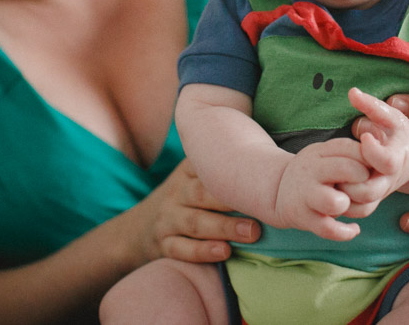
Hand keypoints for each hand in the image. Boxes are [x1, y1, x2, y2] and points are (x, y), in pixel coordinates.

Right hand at [131, 158, 259, 263]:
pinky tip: (224, 253)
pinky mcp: (163, 244)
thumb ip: (223, 164)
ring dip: (224, 228)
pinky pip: (181, 249)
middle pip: (201, 194)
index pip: (207, 166)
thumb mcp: (194, 175)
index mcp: (188, 171)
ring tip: (252, 233)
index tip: (258, 174)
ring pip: (195, 222)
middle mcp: (176, 192)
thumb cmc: (187, 198)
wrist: (139, 229)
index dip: (231, 170)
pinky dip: (202, 252)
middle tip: (262, 212)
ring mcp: (168, 219)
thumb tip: (269, 155)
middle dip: (231, 202)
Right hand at [273, 138, 371, 240]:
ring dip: (347, 204)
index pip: (353, 148)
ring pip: (335, 201)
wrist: (279, 190)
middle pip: (349, 170)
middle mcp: (311, 170)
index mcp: (320, 151)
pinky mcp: (304, 218)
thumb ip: (354, 153)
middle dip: (362, 180)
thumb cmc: (316, 171)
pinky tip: (353, 228)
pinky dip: (346, 232)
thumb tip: (383, 157)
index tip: (369, 169)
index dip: (368, 160)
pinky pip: (329, 230)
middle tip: (359, 186)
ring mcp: (306, 195)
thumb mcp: (328, 154)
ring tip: (345, 204)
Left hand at [340, 88, 408, 215]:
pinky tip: (330, 185)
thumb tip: (352, 92)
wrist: (408, 156)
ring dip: (342, 193)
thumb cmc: (396, 132)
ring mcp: (380, 193)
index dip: (373, 152)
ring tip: (329, 174)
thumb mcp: (389, 115)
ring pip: (361, 204)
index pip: (387, 162)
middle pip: (371, 190)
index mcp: (397, 157)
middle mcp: (389, 180)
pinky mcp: (370, 201)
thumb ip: (372, 105)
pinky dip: (341, 203)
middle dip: (350, 178)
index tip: (363, 136)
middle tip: (337, 162)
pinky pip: (356, 210)